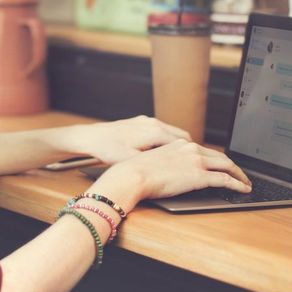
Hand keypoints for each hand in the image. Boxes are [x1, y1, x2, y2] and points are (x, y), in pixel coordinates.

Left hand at [66, 115, 190, 164]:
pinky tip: (162, 152)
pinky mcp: (139, 122)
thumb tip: (170, 170)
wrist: (89, 137)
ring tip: (182, 160)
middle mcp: (153, 123)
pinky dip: (167, 141)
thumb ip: (153, 164)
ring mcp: (146, 121)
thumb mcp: (130, 161)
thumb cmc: (107, 149)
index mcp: (155, 132)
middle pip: (182, 136)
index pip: (185, 143)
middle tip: (197, 164)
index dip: (194, 156)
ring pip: (172, 133)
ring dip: (179, 145)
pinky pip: (161, 131)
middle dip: (191, 150)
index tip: (202, 166)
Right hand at [91, 140, 251, 211]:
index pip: (204, 150)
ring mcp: (196, 161)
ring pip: (227, 165)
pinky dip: (237, 184)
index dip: (216, 159)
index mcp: (179, 144)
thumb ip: (164, 162)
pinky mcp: (199, 176)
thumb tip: (166, 171)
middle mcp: (190, 148)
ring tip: (245, 182)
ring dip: (239, 174)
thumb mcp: (151, 161)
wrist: (132, 175)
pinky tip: (243, 189)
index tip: (221, 165)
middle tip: (240, 174)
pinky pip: (225, 179)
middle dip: (232, 165)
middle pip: (219, 156)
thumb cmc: (134, 171)